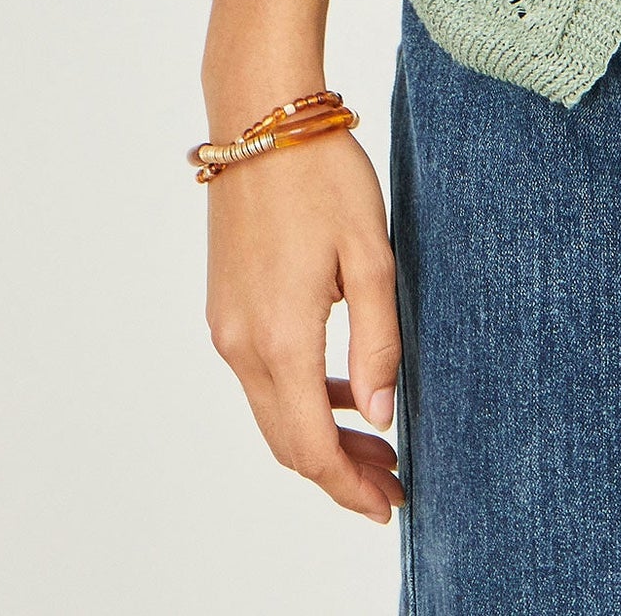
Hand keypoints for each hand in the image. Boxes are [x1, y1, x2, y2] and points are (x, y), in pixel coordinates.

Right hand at [204, 128, 402, 522]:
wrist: (259, 117)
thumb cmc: (322, 175)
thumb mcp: (371, 254)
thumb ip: (377, 343)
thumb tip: (380, 416)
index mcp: (280, 338)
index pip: (311, 447)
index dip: (349, 486)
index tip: (390, 505)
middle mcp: (241, 344)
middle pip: (287, 441)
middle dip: (340, 472)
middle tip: (394, 483)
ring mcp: (226, 327)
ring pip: (272, 412)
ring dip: (321, 437)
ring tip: (379, 444)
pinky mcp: (226, 306)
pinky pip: (262, 376)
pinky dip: (300, 399)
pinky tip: (342, 392)